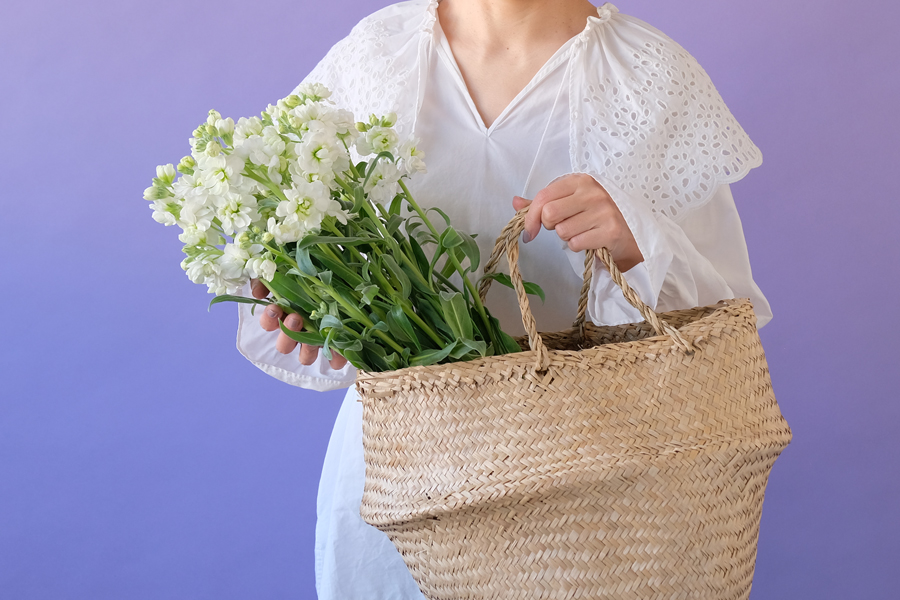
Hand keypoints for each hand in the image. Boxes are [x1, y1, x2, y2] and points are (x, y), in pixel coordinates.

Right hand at [250, 279, 347, 369]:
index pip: (269, 324)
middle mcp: (299, 331)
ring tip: (314, 337)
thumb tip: (258, 290)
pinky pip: (334, 359)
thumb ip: (272, 276)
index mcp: (286, 315)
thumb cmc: (317, 276)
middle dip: (287, 334)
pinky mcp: (337, 346)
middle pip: (284, 346)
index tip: (275, 309)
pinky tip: (339, 349)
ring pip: (305, 358)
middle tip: (296, 319)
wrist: (346, 277)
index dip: (269, 320)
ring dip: (306, 350)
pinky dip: (336, 357)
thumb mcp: (294, 269)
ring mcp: (317, 341)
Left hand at [512, 173, 643, 271]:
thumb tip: (515, 201)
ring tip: (582, 232)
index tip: (530, 231)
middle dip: (550, 226)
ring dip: (567, 237)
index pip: (543, 197)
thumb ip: (542, 202)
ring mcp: (603, 210)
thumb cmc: (596, 216)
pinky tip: (591, 240)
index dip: (530, 217)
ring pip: (562, 231)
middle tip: (562, 227)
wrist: (632, 232)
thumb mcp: (570, 202)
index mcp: (579, 181)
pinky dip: (579, 247)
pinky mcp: (610, 231)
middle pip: (549, 214)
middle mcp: (592, 192)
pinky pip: (576, 244)